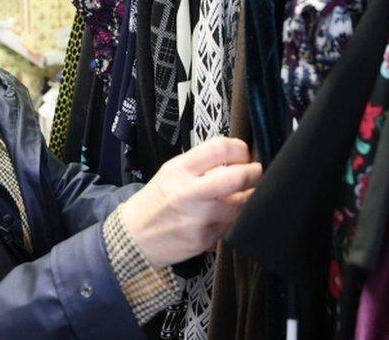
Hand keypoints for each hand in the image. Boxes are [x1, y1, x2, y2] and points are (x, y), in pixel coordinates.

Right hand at [119, 137, 261, 267]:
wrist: (133, 238)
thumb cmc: (156, 201)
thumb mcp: (170, 173)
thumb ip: (199, 164)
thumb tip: (235, 157)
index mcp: (179, 170)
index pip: (219, 149)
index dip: (239, 148)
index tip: (243, 153)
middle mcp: (189, 193)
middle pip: (236, 178)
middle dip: (254, 173)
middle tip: (256, 172)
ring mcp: (197, 219)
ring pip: (240, 205)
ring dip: (248, 198)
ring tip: (245, 194)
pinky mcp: (204, 240)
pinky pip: (230, 225)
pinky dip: (232, 219)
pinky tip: (225, 215)